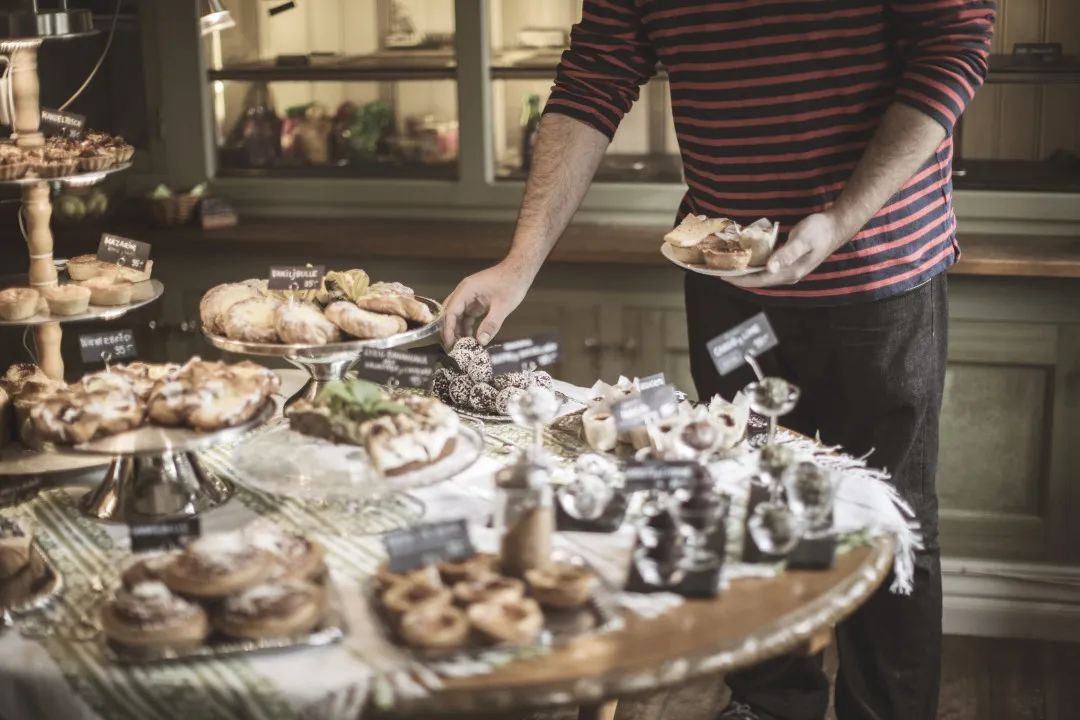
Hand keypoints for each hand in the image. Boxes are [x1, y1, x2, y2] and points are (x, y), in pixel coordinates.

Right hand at [441, 261, 533, 348]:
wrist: (519, 270)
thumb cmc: (512, 283)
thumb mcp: (502, 306)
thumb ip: (491, 325)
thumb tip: (481, 342)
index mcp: (466, 290)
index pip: (450, 312)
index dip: (448, 329)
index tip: (450, 344)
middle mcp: (464, 292)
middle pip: (449, 314)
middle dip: (450, 331)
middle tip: (453, 348)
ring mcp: (469, 297)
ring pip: (456, 316)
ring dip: (458, 330)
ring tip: (462, 346)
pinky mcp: (475, 301)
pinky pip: (466, 316)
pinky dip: (466, 327)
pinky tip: (471, 338)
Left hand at [726, 212, 849, 288]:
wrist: (835, 226)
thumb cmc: (819, 231)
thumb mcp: (802, 240)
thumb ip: (786, 254)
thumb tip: (769, 268)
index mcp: (790, 273)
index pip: (760, 280)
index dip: (741, 280)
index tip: (723, 276)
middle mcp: (788, 275)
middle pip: (759, 280)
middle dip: (740, 277)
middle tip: (720, 271)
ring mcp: (789, 270)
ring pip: (762, 275)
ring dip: (746, 272)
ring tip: (729, 266)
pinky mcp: (789, 263)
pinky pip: (767, 267)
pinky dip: (755, 264)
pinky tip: (746, 258)